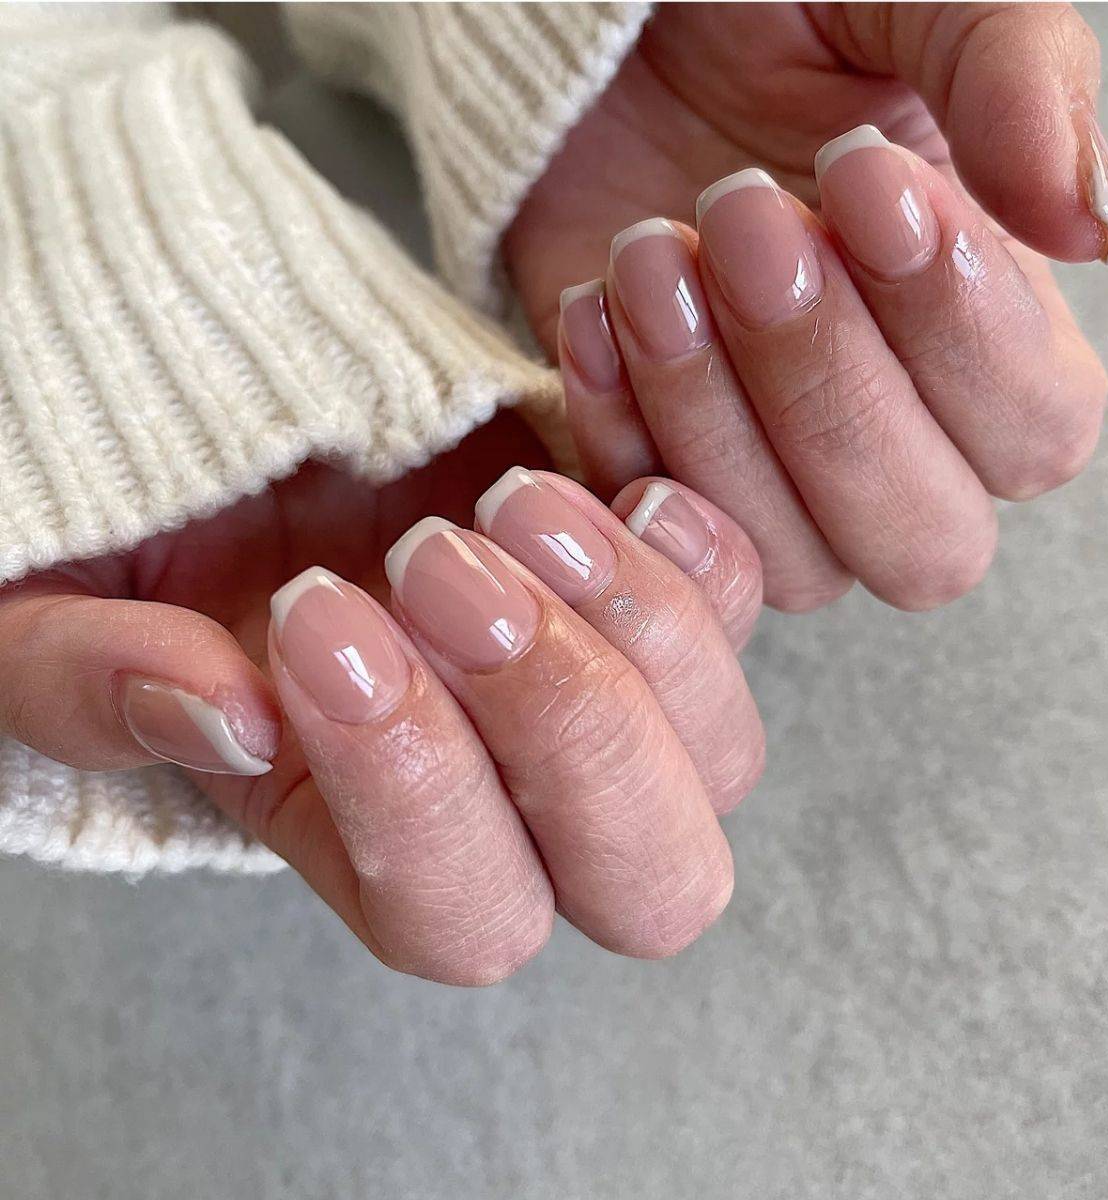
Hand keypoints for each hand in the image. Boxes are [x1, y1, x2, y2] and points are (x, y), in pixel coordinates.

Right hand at [0, 416, 766, 982]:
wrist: (238, 422)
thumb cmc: (147, 539)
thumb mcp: (54, 615)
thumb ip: (88, 684)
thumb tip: (225, 711)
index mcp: (378, 841)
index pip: (460, 911)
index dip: (415, 788)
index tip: (320, 619)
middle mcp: (518, 796)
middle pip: (647, 879)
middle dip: (565, 725)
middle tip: (440, 565)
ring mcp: (604, 686)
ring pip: (721, 747)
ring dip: (637, 623)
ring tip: (515, 503)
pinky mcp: (645, 576)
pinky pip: (739, 588)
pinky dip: (690, 530)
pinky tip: (597, 462)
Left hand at [506, 3, 1107, 610]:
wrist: (613, 43)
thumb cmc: (775, 22)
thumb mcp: (909, 4)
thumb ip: (1018, 84)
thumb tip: (1095, 228)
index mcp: (994, 341)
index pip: (1034, 430)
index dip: (956, 330)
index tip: (866, 180)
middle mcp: (898, 439)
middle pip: (924, 544)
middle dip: (825, 387)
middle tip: (745, 218)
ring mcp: (772, 476)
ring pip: (794, 563)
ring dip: (710, 412)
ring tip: (649, 252)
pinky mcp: (656, 474)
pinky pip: (654, 526)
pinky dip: (615, 425)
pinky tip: (590, 305)